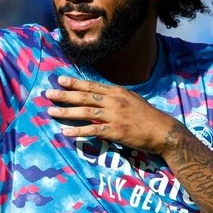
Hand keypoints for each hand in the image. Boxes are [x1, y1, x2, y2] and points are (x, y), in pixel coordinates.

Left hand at [46, 75, 174, 154]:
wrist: (163, 131)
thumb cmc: (148, 116)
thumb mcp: (132, 99)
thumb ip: (115, 97)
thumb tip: (100, 97)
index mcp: (117, 92)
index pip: (91, 86)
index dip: (75, 83)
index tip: (60, 80)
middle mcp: (114, 101)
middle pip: (85, 97)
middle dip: (65, 95)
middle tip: (49, 93)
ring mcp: (114, 116)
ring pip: (85, 112)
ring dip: (66, 112)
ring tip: (51, 111)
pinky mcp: (116, 131)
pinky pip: (93, 130)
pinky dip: (78, 131)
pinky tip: (66, 132)